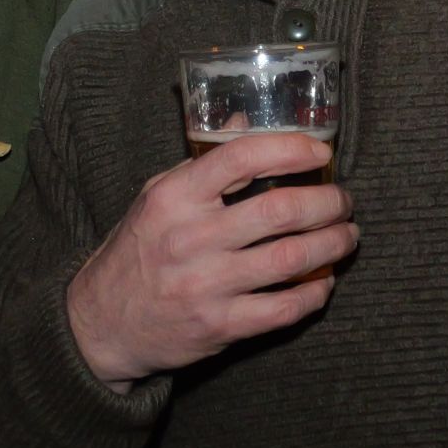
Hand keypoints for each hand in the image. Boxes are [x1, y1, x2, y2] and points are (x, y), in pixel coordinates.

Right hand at [65, 132, 359, 389]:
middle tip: (344, 201)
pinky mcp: (218, 327)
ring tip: (346, 235)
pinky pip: (283, 309)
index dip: (291, 149)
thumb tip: (246, 120)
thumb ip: (203, 162)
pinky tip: (323, 282)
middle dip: (328, 202)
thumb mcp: (157, 196)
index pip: (242, 157)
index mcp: (175, 197)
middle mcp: (191, 238)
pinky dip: (314, 294)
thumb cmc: (139, 250)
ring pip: (291, 258)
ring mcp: (205, 285)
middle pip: (280, 209)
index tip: (321, 154)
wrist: (101, 324)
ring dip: (333, 244)